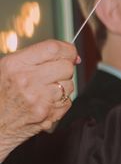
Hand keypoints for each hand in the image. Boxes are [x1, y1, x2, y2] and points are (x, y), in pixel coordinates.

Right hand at [0, 40, 79, 158]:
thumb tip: (70, 54)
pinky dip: (61, 100)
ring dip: (62, 85)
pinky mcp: (49, 114)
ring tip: (44, 89)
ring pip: (70, 84)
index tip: (69, 52)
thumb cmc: (0, 94)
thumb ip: (34, 57)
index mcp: (15, 65)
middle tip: (54, 72)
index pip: (53, 49)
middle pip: (66, 66)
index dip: (66, 49)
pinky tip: (45, 101)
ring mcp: (40, 99)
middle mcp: (27, 81)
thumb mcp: (5, 68)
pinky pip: (68, 101)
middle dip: (65, 67)